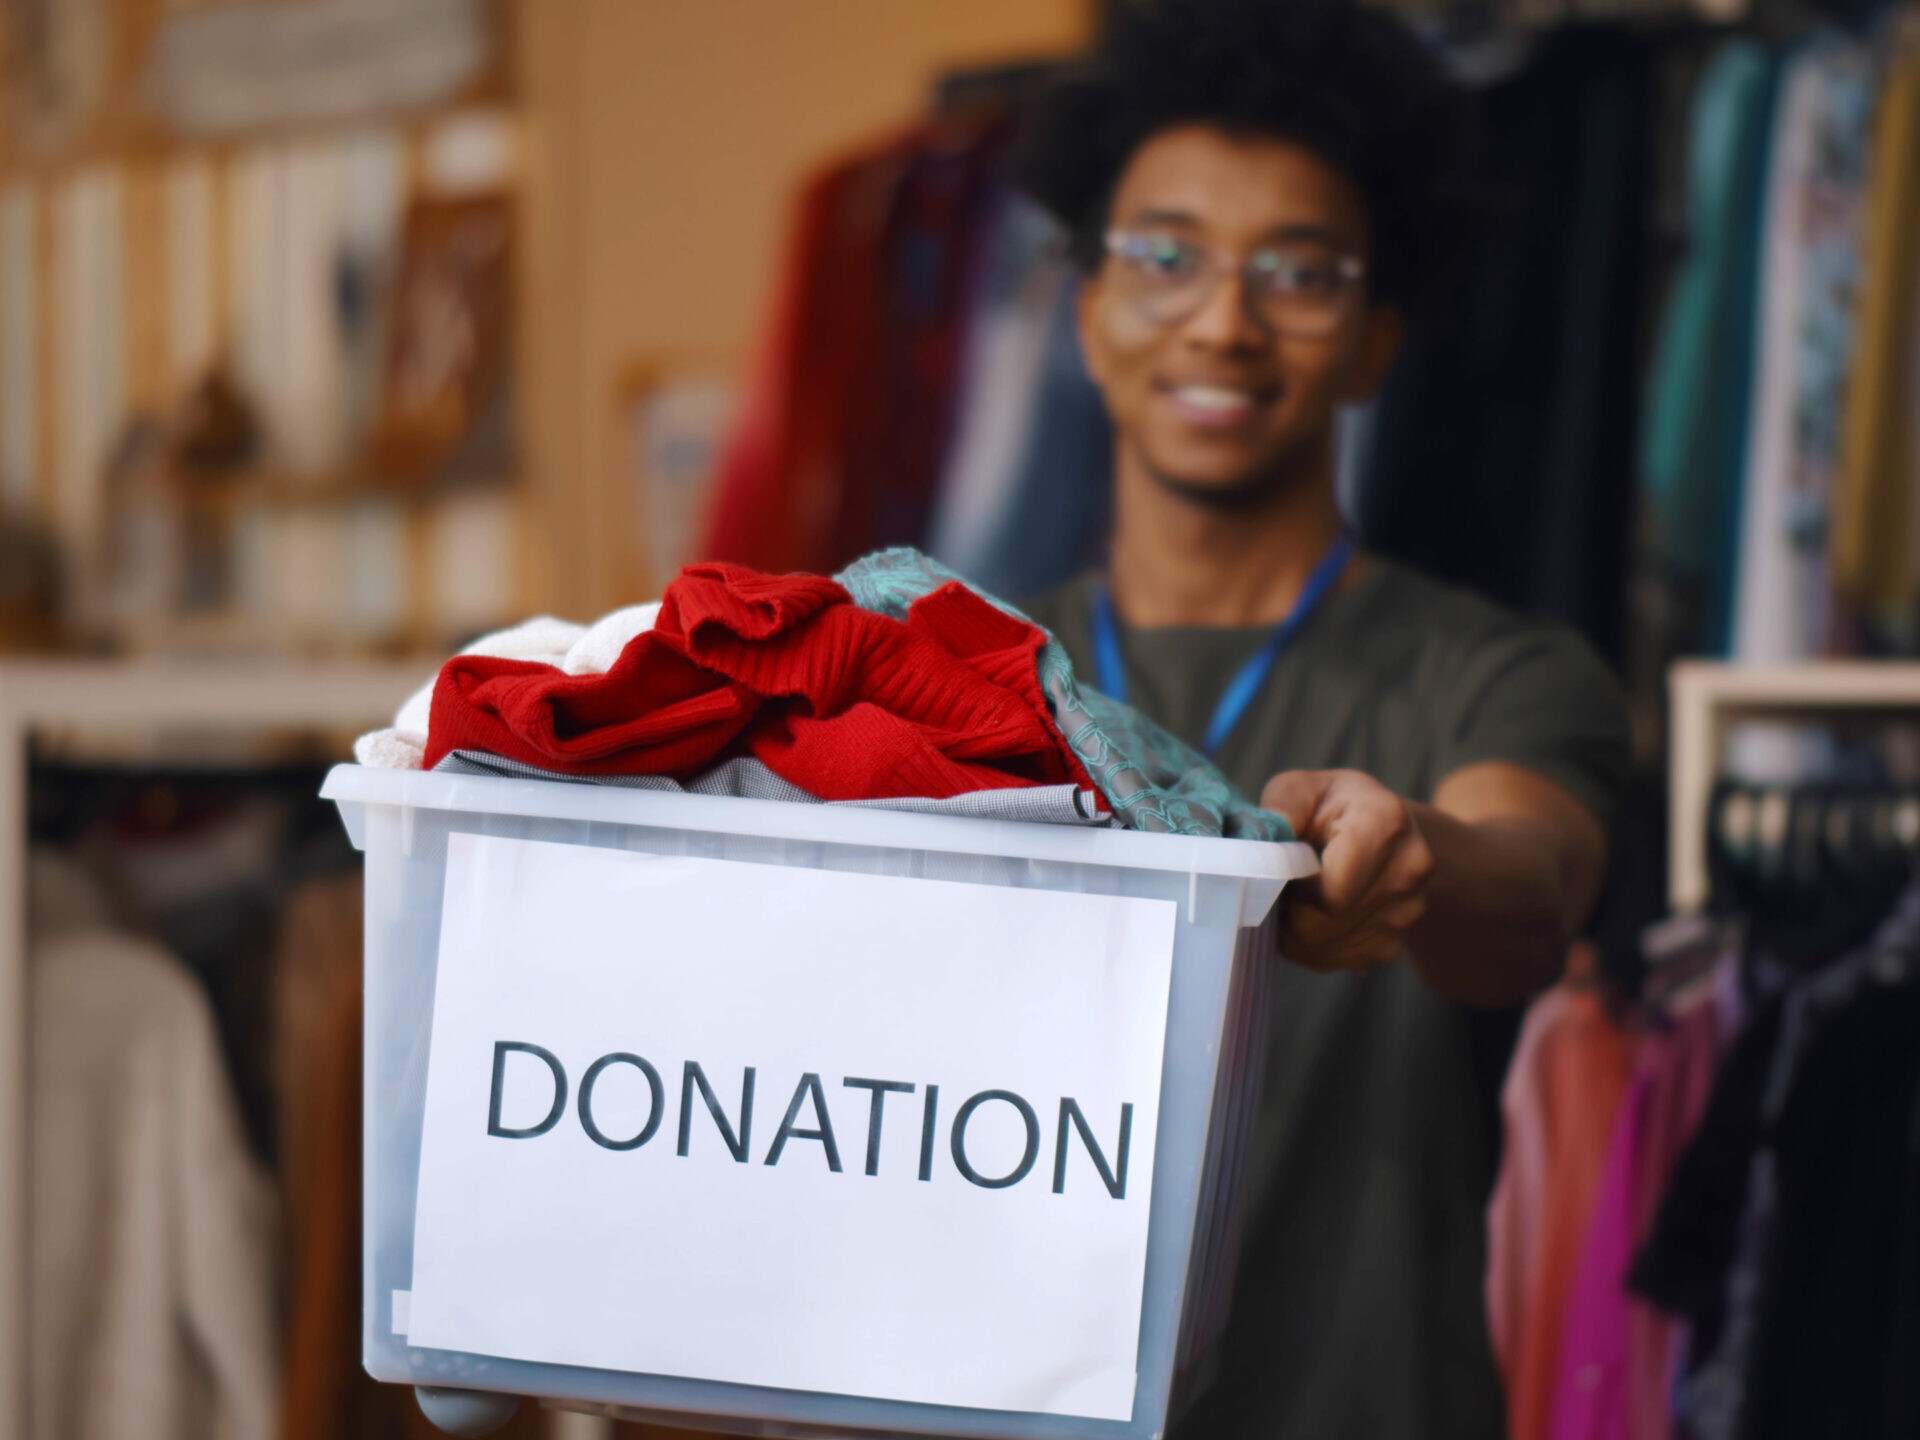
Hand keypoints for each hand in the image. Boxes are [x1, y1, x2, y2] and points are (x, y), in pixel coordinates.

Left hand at [1260, 769, 1434, 974]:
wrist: (1383, 831)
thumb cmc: (1331, 807)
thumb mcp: (1301, 789)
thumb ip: (1282, 807)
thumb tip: (1263, 841)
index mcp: (1386, 824)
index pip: (1332, 890)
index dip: (1295, 887)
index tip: (1283, 869)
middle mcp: (1408, 870)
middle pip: (1325, 924)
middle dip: (1290, 912)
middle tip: (1282, 886)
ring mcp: (1406, 913)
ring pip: (1326, 949)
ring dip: (1296, 932)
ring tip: (1297, 897)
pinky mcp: (1393, 944)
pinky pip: (1334, 962)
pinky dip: (1311, 947)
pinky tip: (1312, 915)